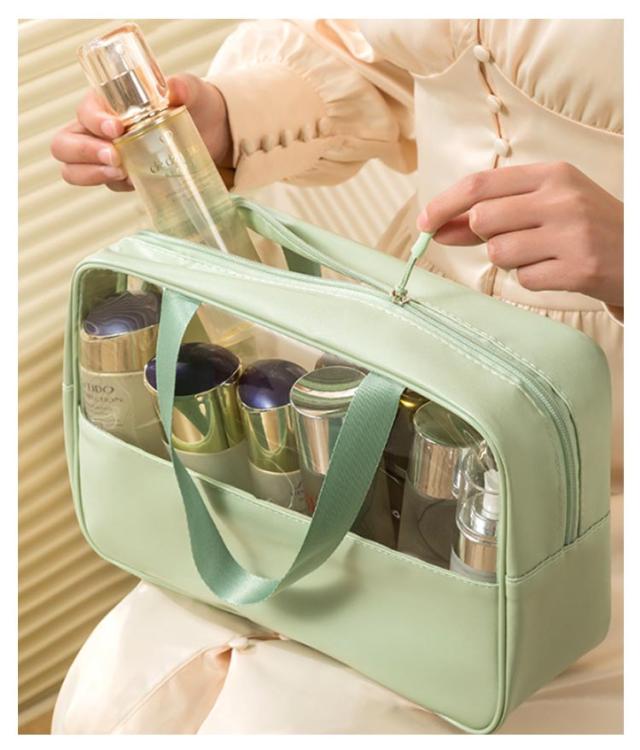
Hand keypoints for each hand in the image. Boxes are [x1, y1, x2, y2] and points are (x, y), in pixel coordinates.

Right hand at [50, 74, 231, 191]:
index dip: (95, 122)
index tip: (117, 130)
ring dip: (91, 174)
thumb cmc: (195, 105)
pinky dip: (116, 186)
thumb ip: (184, 87)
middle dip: (85, 153)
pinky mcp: (124, 176)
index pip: (85, 112)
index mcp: (108, 102)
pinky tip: (136, 182)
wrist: (213, 132)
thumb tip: (174, 89)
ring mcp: (108, 155)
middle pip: (65, 144)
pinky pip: (107, 185)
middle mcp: (99, 129)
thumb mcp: (193, 92)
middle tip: (116, 158)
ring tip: (122, 174)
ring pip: (74, 169)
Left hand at [417, 162, 622, 307]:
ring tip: (542, 254)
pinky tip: (557, 269)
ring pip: (500, 253)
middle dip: (481, 236)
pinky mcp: (579, 268)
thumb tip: (439, 227)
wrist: (639, 251)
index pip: (480, 184)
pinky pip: (525, 280)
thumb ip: (493, 213)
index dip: (444, 205)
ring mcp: (572, 234)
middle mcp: (561, 198)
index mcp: (551, 174)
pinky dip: (532, 279)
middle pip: (484, 219)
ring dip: (510, 260)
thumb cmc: (584, 226)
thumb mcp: (544, 205)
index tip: (424, 223)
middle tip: (509, 239)